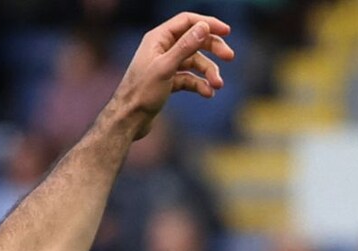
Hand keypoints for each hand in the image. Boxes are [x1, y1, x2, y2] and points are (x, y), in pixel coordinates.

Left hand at [112, 12, 235, 138]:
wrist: (128, 120)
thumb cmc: (141, 93)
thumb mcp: (165, 68)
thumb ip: (185, 47)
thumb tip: (204, 27)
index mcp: (157, 39)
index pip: (187, 21)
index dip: (207, 23)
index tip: (226, 32)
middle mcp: (161, 49)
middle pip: (194, 40)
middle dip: (213, 48)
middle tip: (230, 56)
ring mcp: (165, 65)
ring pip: (194, 62)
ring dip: (208, 71)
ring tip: (217, 85)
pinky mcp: (167, 82)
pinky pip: (189, 78)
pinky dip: (199, 84)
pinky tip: (208, 93)